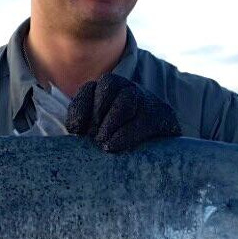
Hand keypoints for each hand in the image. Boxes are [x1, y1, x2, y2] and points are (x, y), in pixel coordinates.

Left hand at [65, 74, 181, 151]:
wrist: (163, 154)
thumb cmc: (122, 146)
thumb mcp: (100, 136)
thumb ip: (86, 131)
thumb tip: (73, 134)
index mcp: (107, 92)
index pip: (89, 89)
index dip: (80, 107)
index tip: (75, 130)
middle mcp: (126, 89)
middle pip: (108, 84)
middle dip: (97, 110)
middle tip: (91, 137)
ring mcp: (145, 99)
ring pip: (126, 97)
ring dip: (110, 121)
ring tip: (103, 144)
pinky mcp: (162, 114)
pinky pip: (142, 119)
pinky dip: (126, 134)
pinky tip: (114, 146)